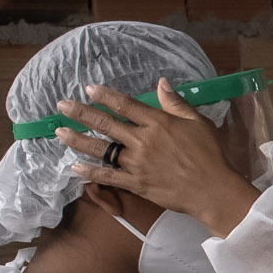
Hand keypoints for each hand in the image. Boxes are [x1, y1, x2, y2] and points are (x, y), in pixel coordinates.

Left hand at [63, 83, 260, 234]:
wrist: (213, 190)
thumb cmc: (211, 155)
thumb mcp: (199, 123)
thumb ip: (176, 103)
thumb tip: (161, 82)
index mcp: (158, 123)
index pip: (125, 105)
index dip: (105, 95)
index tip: (88, 89)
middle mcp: (142, 140)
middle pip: (105, 124)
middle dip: (81, 113)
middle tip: (62, 106)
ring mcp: (137, 163)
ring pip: (101, 149)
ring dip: (78, 139)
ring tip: (60, 132)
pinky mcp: (136, 183)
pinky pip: (108, 176)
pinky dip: (90, 172)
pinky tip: (75, 167)